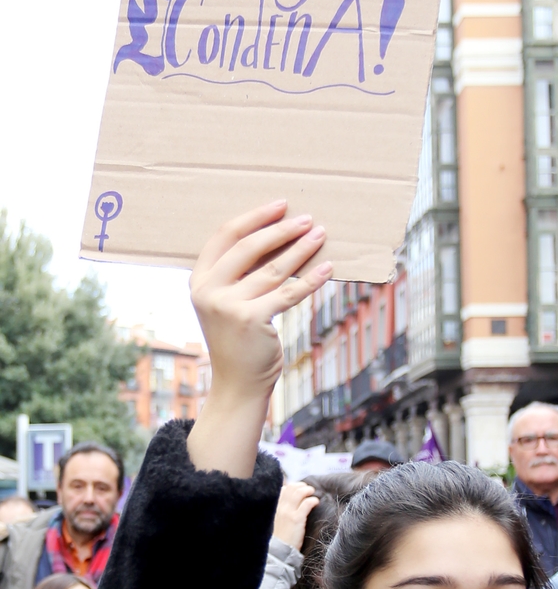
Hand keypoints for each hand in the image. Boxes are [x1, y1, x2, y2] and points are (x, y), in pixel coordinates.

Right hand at [187, 202, 331, 477]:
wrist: (238, 383)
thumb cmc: (240, 339)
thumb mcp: (229, 302)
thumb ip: (241, 274)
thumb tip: (279, 236)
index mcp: (199, 280)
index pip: (225, 236)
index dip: (253, 217)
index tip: (279, 205)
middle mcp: (208, 290)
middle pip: (248, 247)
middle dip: (280, 229)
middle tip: (306, 218)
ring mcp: (228, 305)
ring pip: (273, 269)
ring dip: (301, 249)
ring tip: (320, 234)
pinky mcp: (251, 320)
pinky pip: (288, 293)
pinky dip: (311, 279)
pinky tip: (327, 268)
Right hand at [274, 481, 318, 550]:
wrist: (277, 554)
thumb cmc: (277, 540)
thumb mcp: (274, 523)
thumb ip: (279, 513)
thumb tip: (288, 504)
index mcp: (272, 508)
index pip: (282, 490)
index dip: (291, 487)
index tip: (297, 489)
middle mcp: (279, 507)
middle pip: (291, 488)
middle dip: (301, 486)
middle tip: (307, 489)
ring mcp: (287, 512)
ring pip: (299, 492)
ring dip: (308, 490)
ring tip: (313, 492)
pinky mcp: (296, 519)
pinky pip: (307, 503)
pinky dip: (313, 500)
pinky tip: (316, 502)